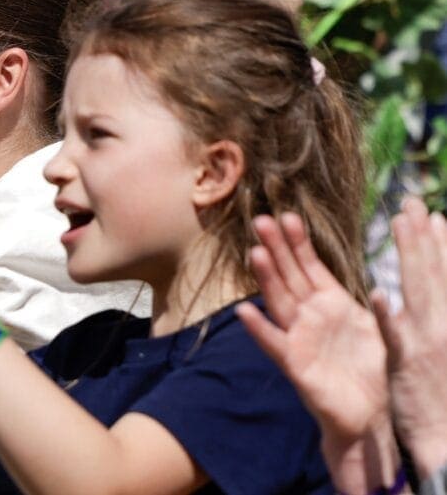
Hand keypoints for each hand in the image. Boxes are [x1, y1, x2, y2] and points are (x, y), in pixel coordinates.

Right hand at [235, 214, 389, 444]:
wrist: (370, 414)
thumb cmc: (371, 370)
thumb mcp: (375, 327)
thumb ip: (373, 303)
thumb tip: (384, 279)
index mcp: (331, 304)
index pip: (310, 267)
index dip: (298, 243)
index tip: (288, 216)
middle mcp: (309, 317)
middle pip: (289, 277)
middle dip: (277, 249)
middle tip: (262, 221)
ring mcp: (299, 339)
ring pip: (280, 302)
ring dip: (267, 278)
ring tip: (256, 253)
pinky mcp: (296, 366)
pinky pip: (275, 344)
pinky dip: (260, 329)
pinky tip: (244, 311)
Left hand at [379, 197, 446, 476]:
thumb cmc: (444, 393)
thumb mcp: (442, 347)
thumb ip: (436, 318)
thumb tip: (428, 291)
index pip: (446, 275)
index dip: (440, 244)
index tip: (433, 214)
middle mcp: (444, 325)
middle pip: (434, 272)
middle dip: (423, 236)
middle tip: (412, 202)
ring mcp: (428, 341)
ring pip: (419, 290)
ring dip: (411, 256)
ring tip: (402, 224)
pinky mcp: (409, 363)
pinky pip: (395, 335)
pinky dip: (389, 315)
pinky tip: (378, 294)